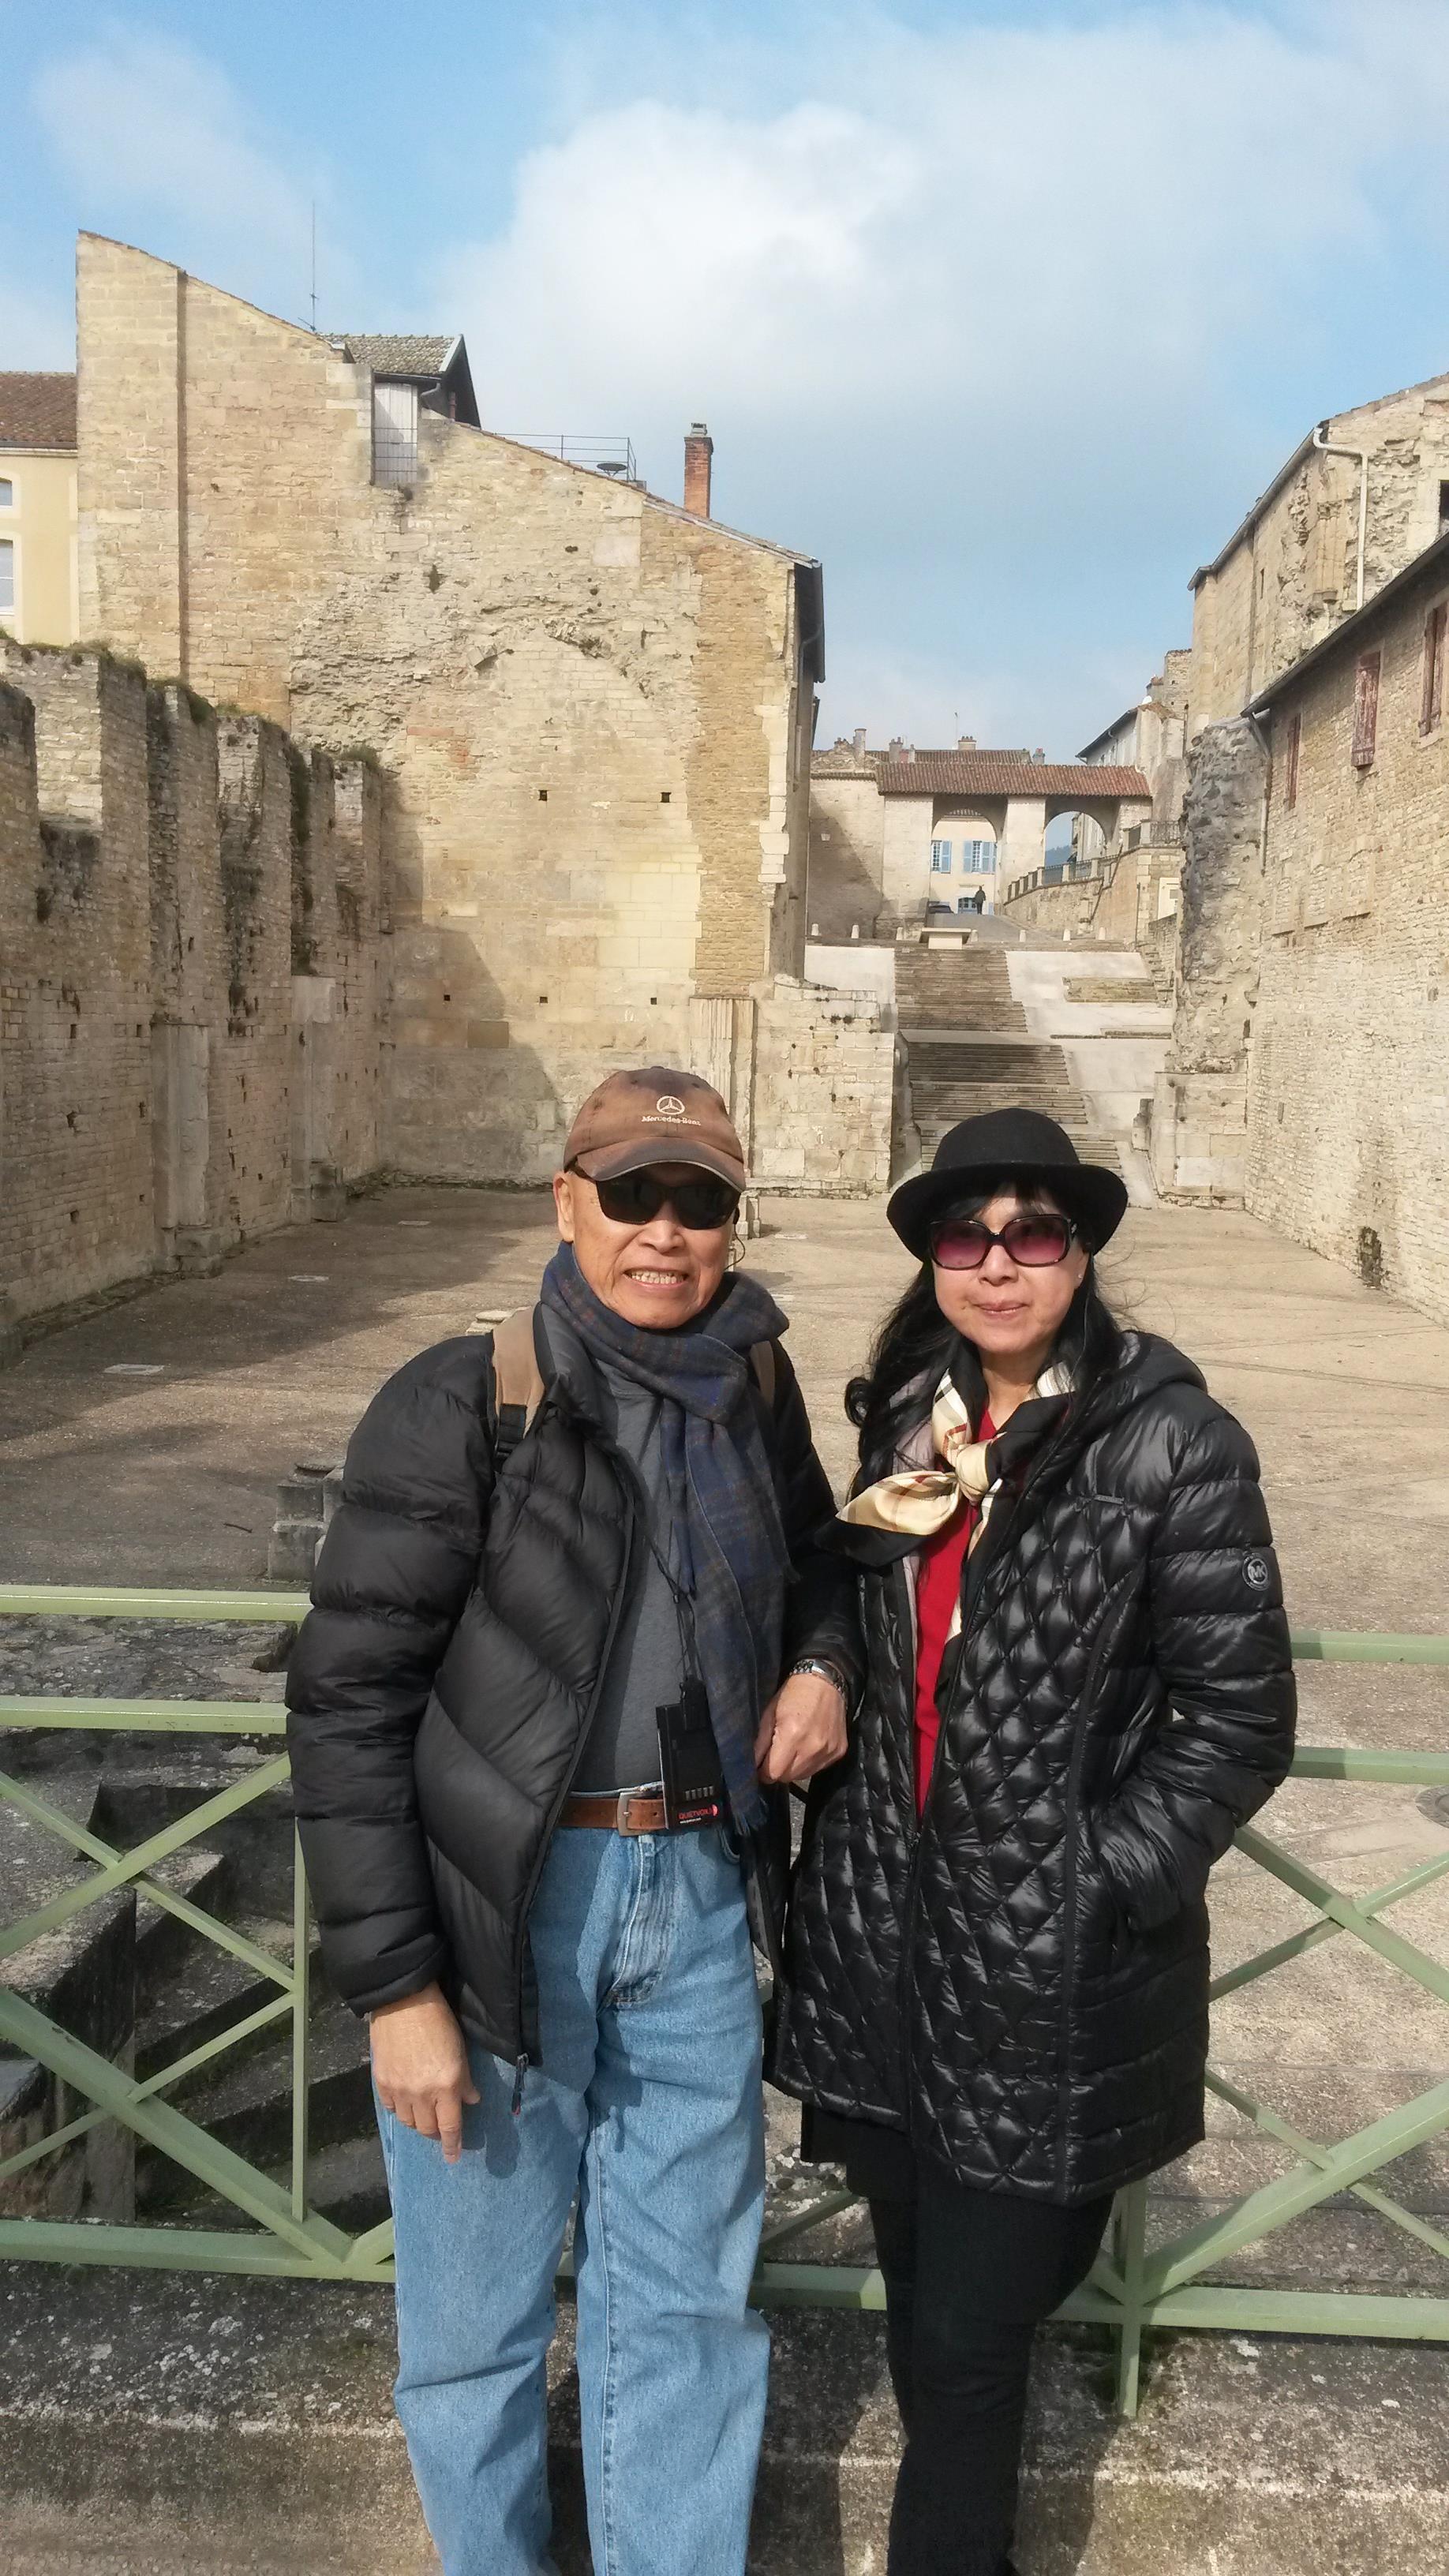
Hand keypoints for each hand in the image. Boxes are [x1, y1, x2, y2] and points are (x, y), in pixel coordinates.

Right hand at [370, 1982, 479, 2162]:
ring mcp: (399, 2090)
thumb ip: (465, 2080)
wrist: (404, 2002)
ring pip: (408, 2122)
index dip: (453, 2145)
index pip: (450, 2127)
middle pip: (427, 2129)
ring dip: (418, 2122)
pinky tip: (406, 2102)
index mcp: (446, 2087)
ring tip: (424, 2114)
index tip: (453, 2158)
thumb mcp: (460, 2051)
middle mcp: (421, 2095)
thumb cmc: (439, 2022)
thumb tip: (471, 2100)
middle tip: (440, 2128)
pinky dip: (401, 2110)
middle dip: (436, 2133)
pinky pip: (392, 2108)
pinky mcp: (382, 2082)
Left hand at [754, 1668, 846, 1786]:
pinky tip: (808, 1746)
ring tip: (793, 1749)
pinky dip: (809, 1763)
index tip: (761, 1765)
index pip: (773, 1773)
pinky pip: (817, 1768)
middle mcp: (812, 1747)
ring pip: (803, 1775)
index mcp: (792, 1735)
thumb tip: (752, 1765)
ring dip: (794, 1768)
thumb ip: (760, 1742)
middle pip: (788, 1777)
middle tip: (777, 1754)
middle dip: (778, 1770)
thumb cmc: (793, 1694)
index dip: (763, 1771)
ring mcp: (828, 1751)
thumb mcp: (769, 1713)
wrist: (826, 1681)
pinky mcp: (839, 1752)